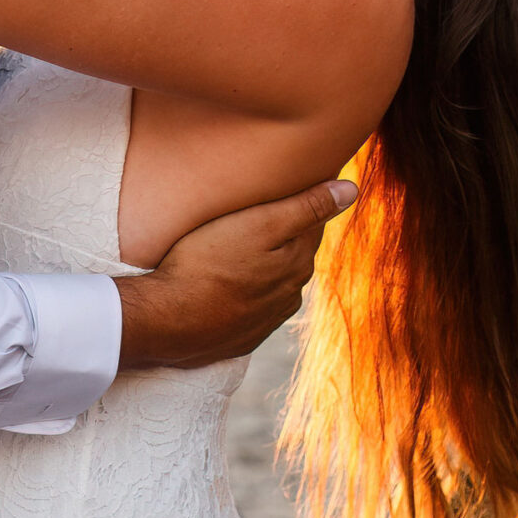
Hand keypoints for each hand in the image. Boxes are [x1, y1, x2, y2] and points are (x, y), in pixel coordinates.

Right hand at [114, 178, 358, 369]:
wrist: (166, 321)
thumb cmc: (206, 263)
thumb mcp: (257, 224)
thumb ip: (305, 207)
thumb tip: (351, 189)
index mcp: (298, 262)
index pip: (312, 223)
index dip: (301, 200)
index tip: (286, 182)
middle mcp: (290, 293)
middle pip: (294, 252)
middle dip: (283, 232)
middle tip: (256, 209)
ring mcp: (266, 318)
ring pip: (274, 279)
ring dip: (264, 262)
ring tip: (238, 242)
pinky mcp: (242, 335)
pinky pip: (253, 304)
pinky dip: (247, 288)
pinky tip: (228, 279)